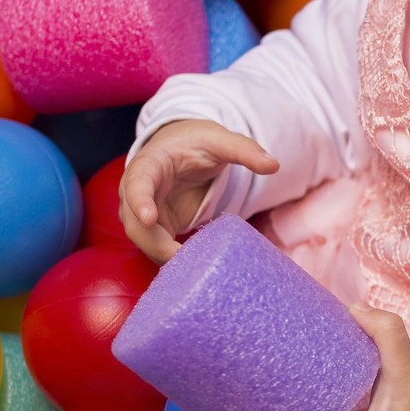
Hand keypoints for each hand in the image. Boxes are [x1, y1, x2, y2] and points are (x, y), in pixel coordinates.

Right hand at [119, 119, 280, 263]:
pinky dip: (173, 260)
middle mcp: (136, 191)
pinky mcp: (156, 229)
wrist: (182, 152)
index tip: (150, 217)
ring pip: (145, 242)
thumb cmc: (196, 143)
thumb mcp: (219, 140)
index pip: (137, 183)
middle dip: (155, 244)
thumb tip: (273, 164)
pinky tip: (195, 270)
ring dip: (164, 257)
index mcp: (149, 164)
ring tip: (195, 270)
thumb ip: (243, 150)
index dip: (140, 200)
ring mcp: (142, 213)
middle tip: (183, 258)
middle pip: (136, 223)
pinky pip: (157, 249)